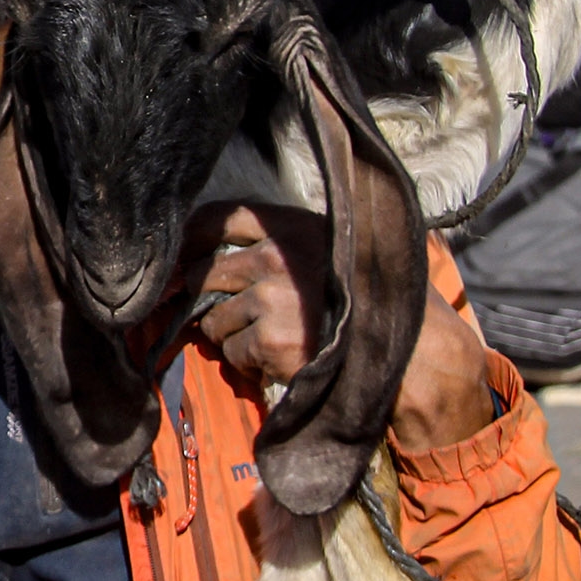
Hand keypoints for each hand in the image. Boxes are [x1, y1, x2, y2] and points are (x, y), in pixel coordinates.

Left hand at [176, 202, 494, 455]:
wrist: (401, 348)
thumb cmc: (359, 298)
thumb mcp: (325, 249)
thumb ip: (276, 242)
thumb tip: (200, 259)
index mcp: (292, 226)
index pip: (218, 218)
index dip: (190, 240)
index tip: (179, 259)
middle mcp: (277, 257)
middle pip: (204, 272)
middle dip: (198, 296)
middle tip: (209, 311)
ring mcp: (272, 299)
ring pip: (213, 318)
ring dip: (229, 335)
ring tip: (265, 338)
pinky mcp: (270, 339)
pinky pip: (232, 351)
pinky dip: (246, 362)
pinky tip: (276, 359)